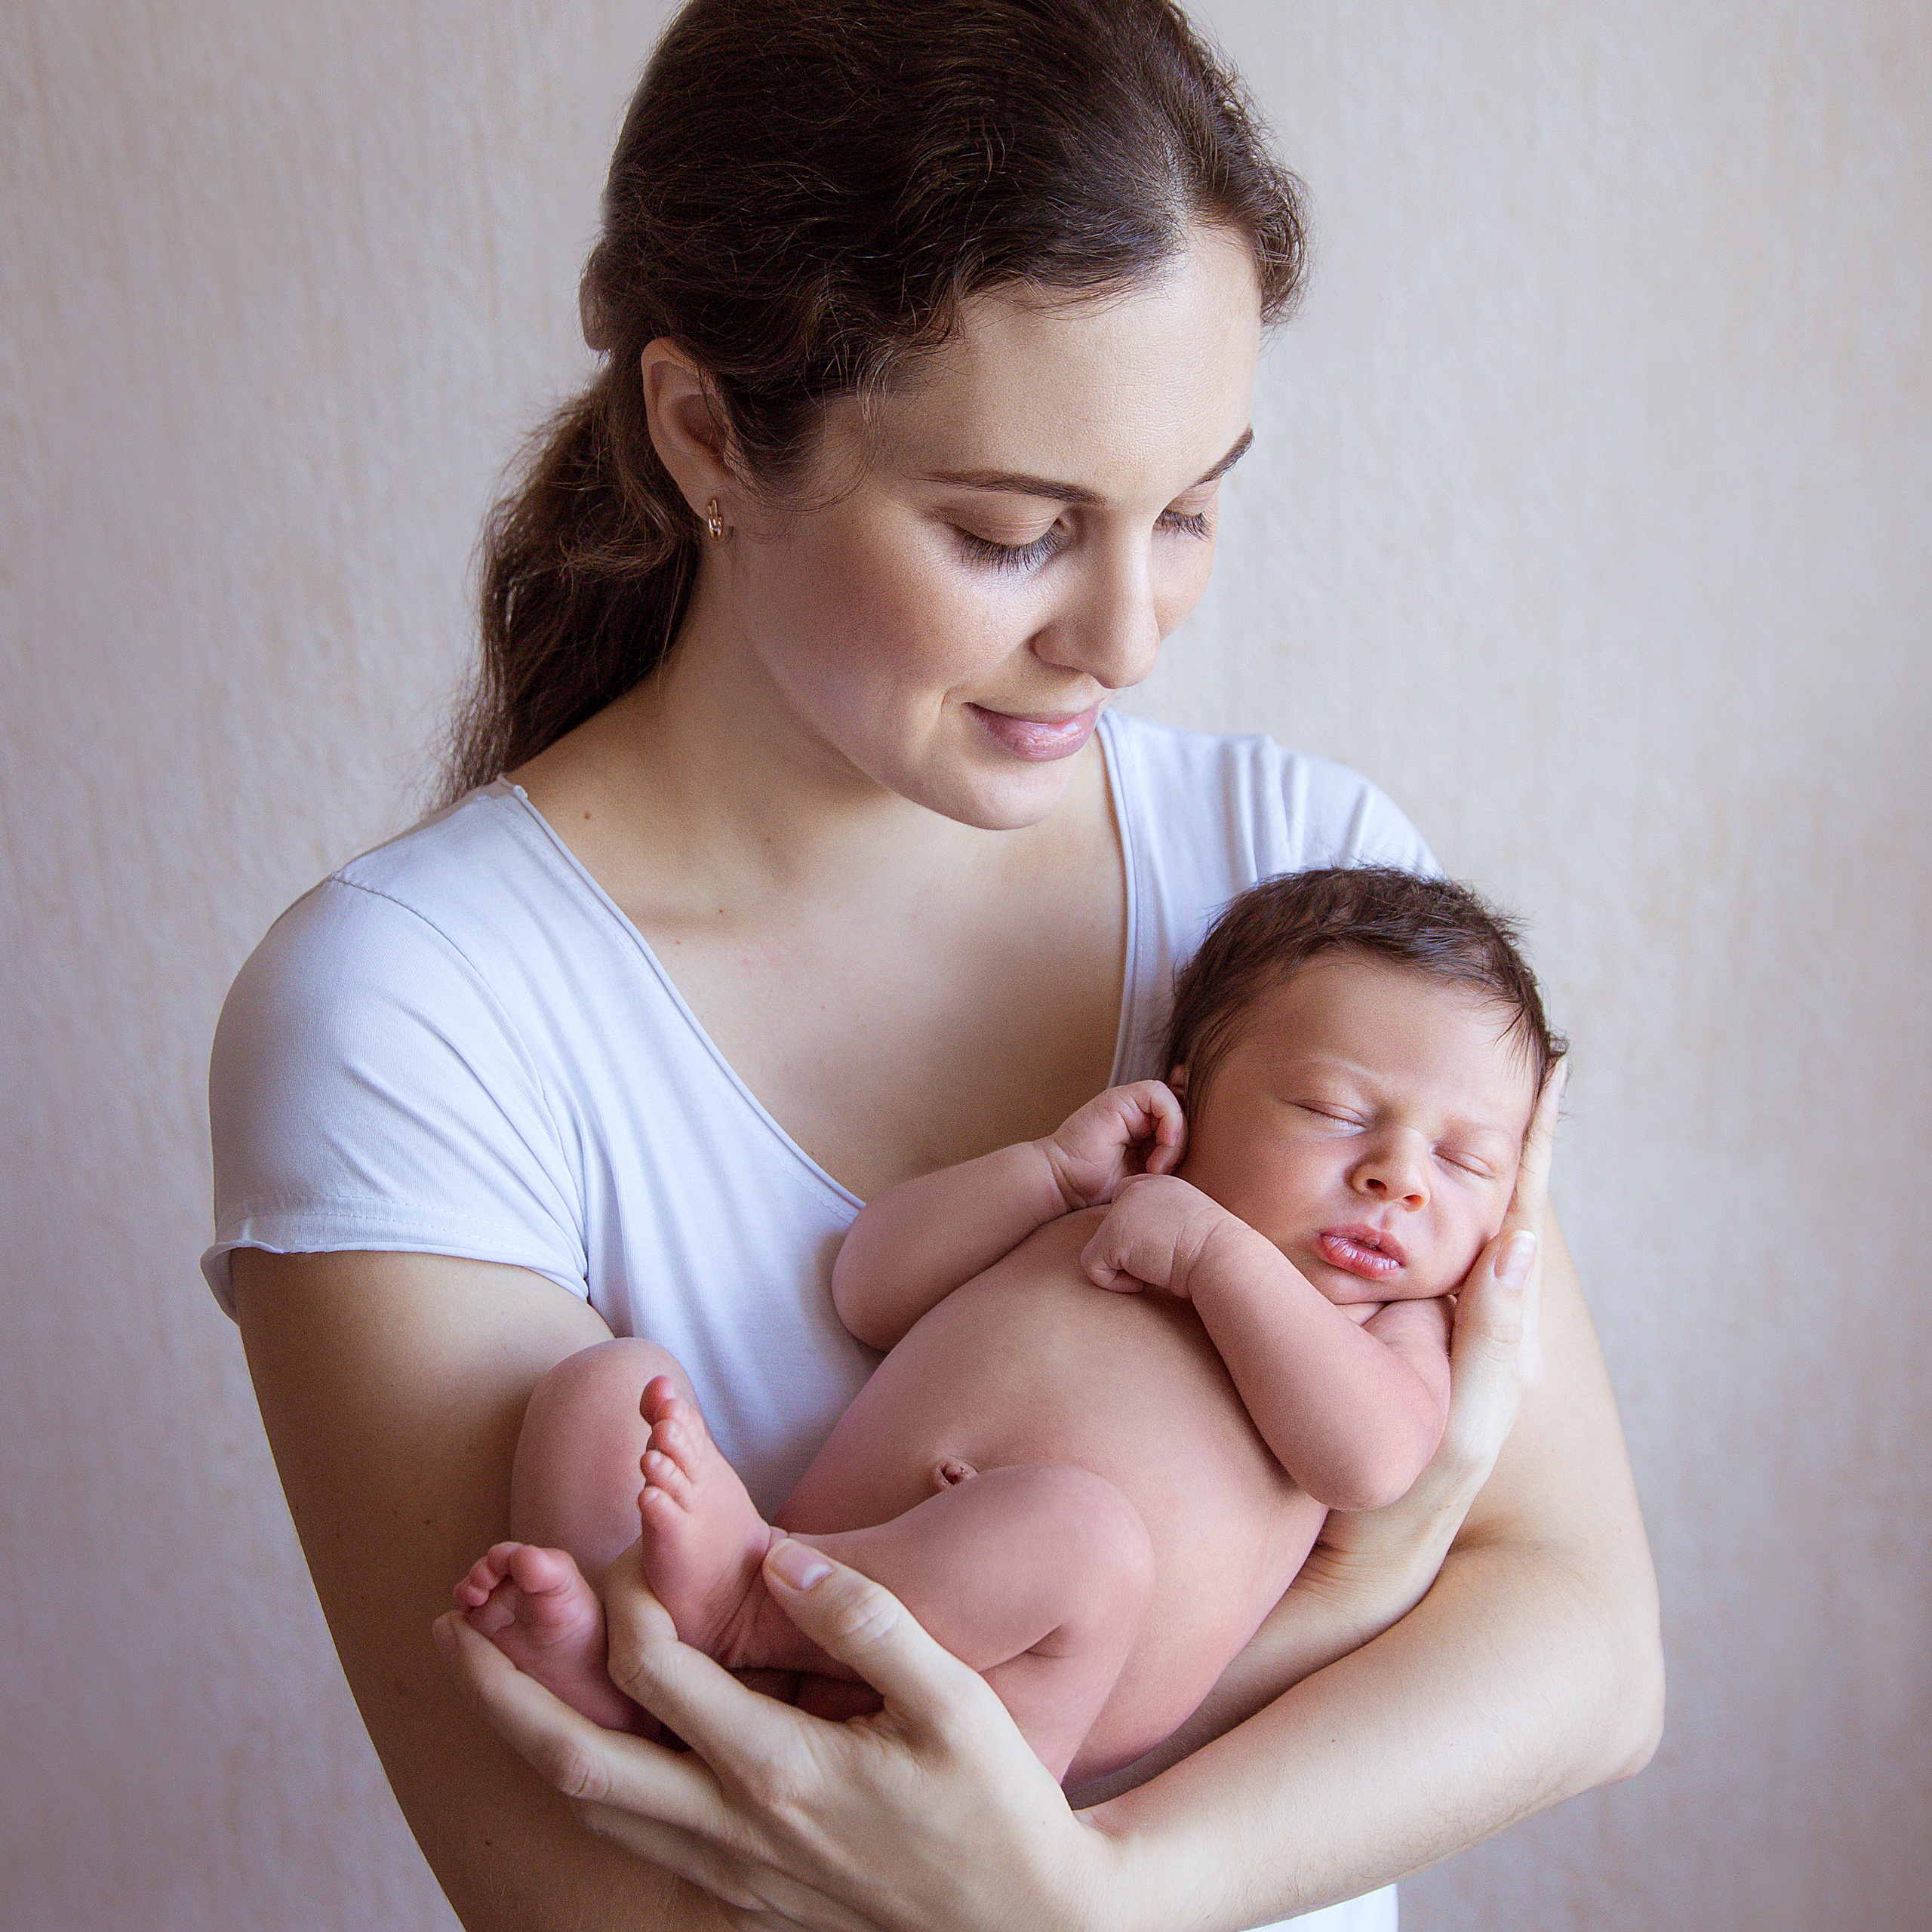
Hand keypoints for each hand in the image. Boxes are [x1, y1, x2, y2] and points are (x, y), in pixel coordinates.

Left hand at [436, 1538, 1132, 1931]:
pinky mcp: (737, 1898)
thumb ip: (863, 1619)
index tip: (627, 1533)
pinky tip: (579, 1746)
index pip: (657, 1666)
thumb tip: (780, 1554)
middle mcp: (732, 1826)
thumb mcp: (952, 1700)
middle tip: (447, 1623)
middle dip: (499, 1688)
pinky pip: (631, 1841)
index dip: (626, 1590)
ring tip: (484, 1676)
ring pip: (589, 1808)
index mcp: (778, 1767)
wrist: (1025, 1930)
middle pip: (576, 1756)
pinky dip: (583, 1786)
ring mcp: (727, 1872)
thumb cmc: (995, 1807)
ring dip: (523, 1737)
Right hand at [1039, 1081, 1183, 1211]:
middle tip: (1165, 1174)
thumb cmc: (1098, 1189)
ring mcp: (1128, 1104)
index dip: (1190, 1137)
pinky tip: (1157, 1154)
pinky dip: (1169, 1123)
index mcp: (1143, 1129)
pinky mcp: (1119, 1098)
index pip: (1182, 1119)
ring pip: (1175, 1103)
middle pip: (1183, 1111)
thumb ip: (1167, 1165)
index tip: (1181, 1170)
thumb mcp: (1145, 1179)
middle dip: (1183, 1144)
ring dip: (1175, 1139)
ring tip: (1157, 1168)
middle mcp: (1137, 1113)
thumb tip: (1206, 1170)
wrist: (1062, 1185)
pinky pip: (1159, 1095)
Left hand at [1078, 1172, 1226, 1298]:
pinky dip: (1115, 1283)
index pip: (1125, 1206)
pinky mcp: (1112, 1236)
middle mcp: (1136, 1189)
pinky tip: (1146, 1279)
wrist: (1224, 1258)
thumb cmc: (1214, 1252)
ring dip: (1125, 1267)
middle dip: (1129, 1251)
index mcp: (1157, 1184)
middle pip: (1110, 1228)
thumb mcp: (1188, 1224)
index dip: (1136, 1235)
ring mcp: (1122, 1211)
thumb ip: (1161, 1220)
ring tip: (1157, 1266)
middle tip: (1162, 1258)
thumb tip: (1138, 1241)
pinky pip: (1093, 1268)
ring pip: (1100, 1249)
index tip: (1164, 1248)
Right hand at [1287, 1062, 1563, 1622]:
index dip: (1537, 1140)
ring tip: (1438, 1109)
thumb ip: (1490, 1341)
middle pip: (1484, 1209)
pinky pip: (1385, 1266)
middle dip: (1490, 1137)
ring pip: (1430, 1234)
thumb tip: (1525, 1241)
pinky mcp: (1373, 1358)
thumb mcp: (1460, 1435)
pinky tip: (1355, 1196)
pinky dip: (1381, 1219)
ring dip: (1434, 1172)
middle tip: (1502, 1064)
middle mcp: (1463, 1328)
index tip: (1555, 1066)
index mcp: (1492, 1331)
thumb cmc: (1400, 1521)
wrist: (1348, 1588)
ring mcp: (1421, 1342)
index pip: (1524, 1215)